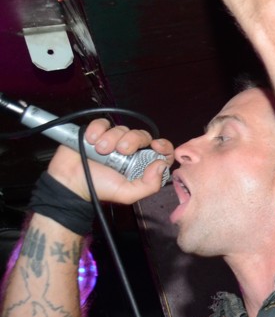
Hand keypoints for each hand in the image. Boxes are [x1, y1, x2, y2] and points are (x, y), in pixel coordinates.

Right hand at [46, 118, 173, 204]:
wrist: (70, 182)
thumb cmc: (98, 189)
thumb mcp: (128, 194)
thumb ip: (150, 185)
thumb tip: (161, 165)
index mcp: (141, 164)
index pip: (161, 151)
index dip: (163, 146)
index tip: (155, 146)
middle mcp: (130, 151)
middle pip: (142, 135)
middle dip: (133, 140)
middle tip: (121, 151)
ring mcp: (113, 141)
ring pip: (122, 128)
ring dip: (112, 138)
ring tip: (100, 150)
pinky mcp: (97, 133)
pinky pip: (103, 123)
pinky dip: (98, 129)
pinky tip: (92, 140)